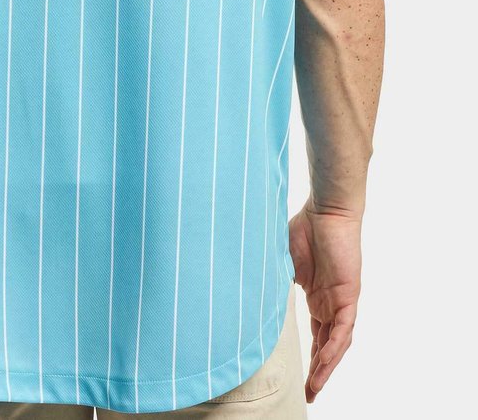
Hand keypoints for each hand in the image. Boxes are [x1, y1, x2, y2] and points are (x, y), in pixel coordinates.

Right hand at [288, 199, 361, 402]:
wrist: (326, 210)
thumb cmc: (305, 227)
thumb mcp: (284, 261)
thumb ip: (276, 281)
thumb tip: (254, 296)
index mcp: (317, 296)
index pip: (317, 334)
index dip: (311, 358)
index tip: (302, 378)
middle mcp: (331, 303)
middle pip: (327, 345)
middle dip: (319, 371)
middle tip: (309, 393)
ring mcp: (341, 301)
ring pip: (336, 343)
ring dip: (326, 367)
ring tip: (315, 387)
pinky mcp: (348, 296)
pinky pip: (342, 329)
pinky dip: (334, 348)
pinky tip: (325, 364)